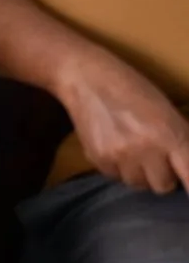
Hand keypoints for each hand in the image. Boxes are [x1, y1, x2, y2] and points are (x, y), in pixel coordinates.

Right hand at [60, 52, 188, 193]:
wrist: (84, 76)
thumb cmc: (131, 87)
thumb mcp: (166, 110)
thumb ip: (180, 141)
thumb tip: (185, 166)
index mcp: (170, 134)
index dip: (188, 183)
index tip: (184, 182)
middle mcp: (146, 149)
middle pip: (162, 186)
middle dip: (161, 175)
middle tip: (154, 157)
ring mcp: (119, 155)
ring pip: (137, 184)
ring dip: (138, 173)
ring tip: (131, 150)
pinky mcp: (97, 158)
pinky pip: (114, 176)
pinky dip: (116, 166)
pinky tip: (112, 145)